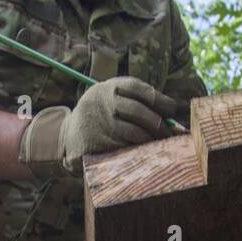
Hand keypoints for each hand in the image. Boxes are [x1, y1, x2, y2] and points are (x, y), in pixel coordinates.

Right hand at [19, 76, 180, 178]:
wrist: (69, 133)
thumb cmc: (102, 115)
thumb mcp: (113, 99)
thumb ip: (138, 103)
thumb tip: (171, 116)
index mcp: (109, 87)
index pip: (138, 89)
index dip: (159, 99)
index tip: (172, 110)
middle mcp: (102, 102)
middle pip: (137, 111)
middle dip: (157, 124)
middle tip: (169, 134)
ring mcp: (96, 122)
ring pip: (131, 132)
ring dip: (149, 141)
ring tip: (158, 145)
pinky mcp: (92, 142)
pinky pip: (121, 148)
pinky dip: (135, 151)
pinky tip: (142, 153)